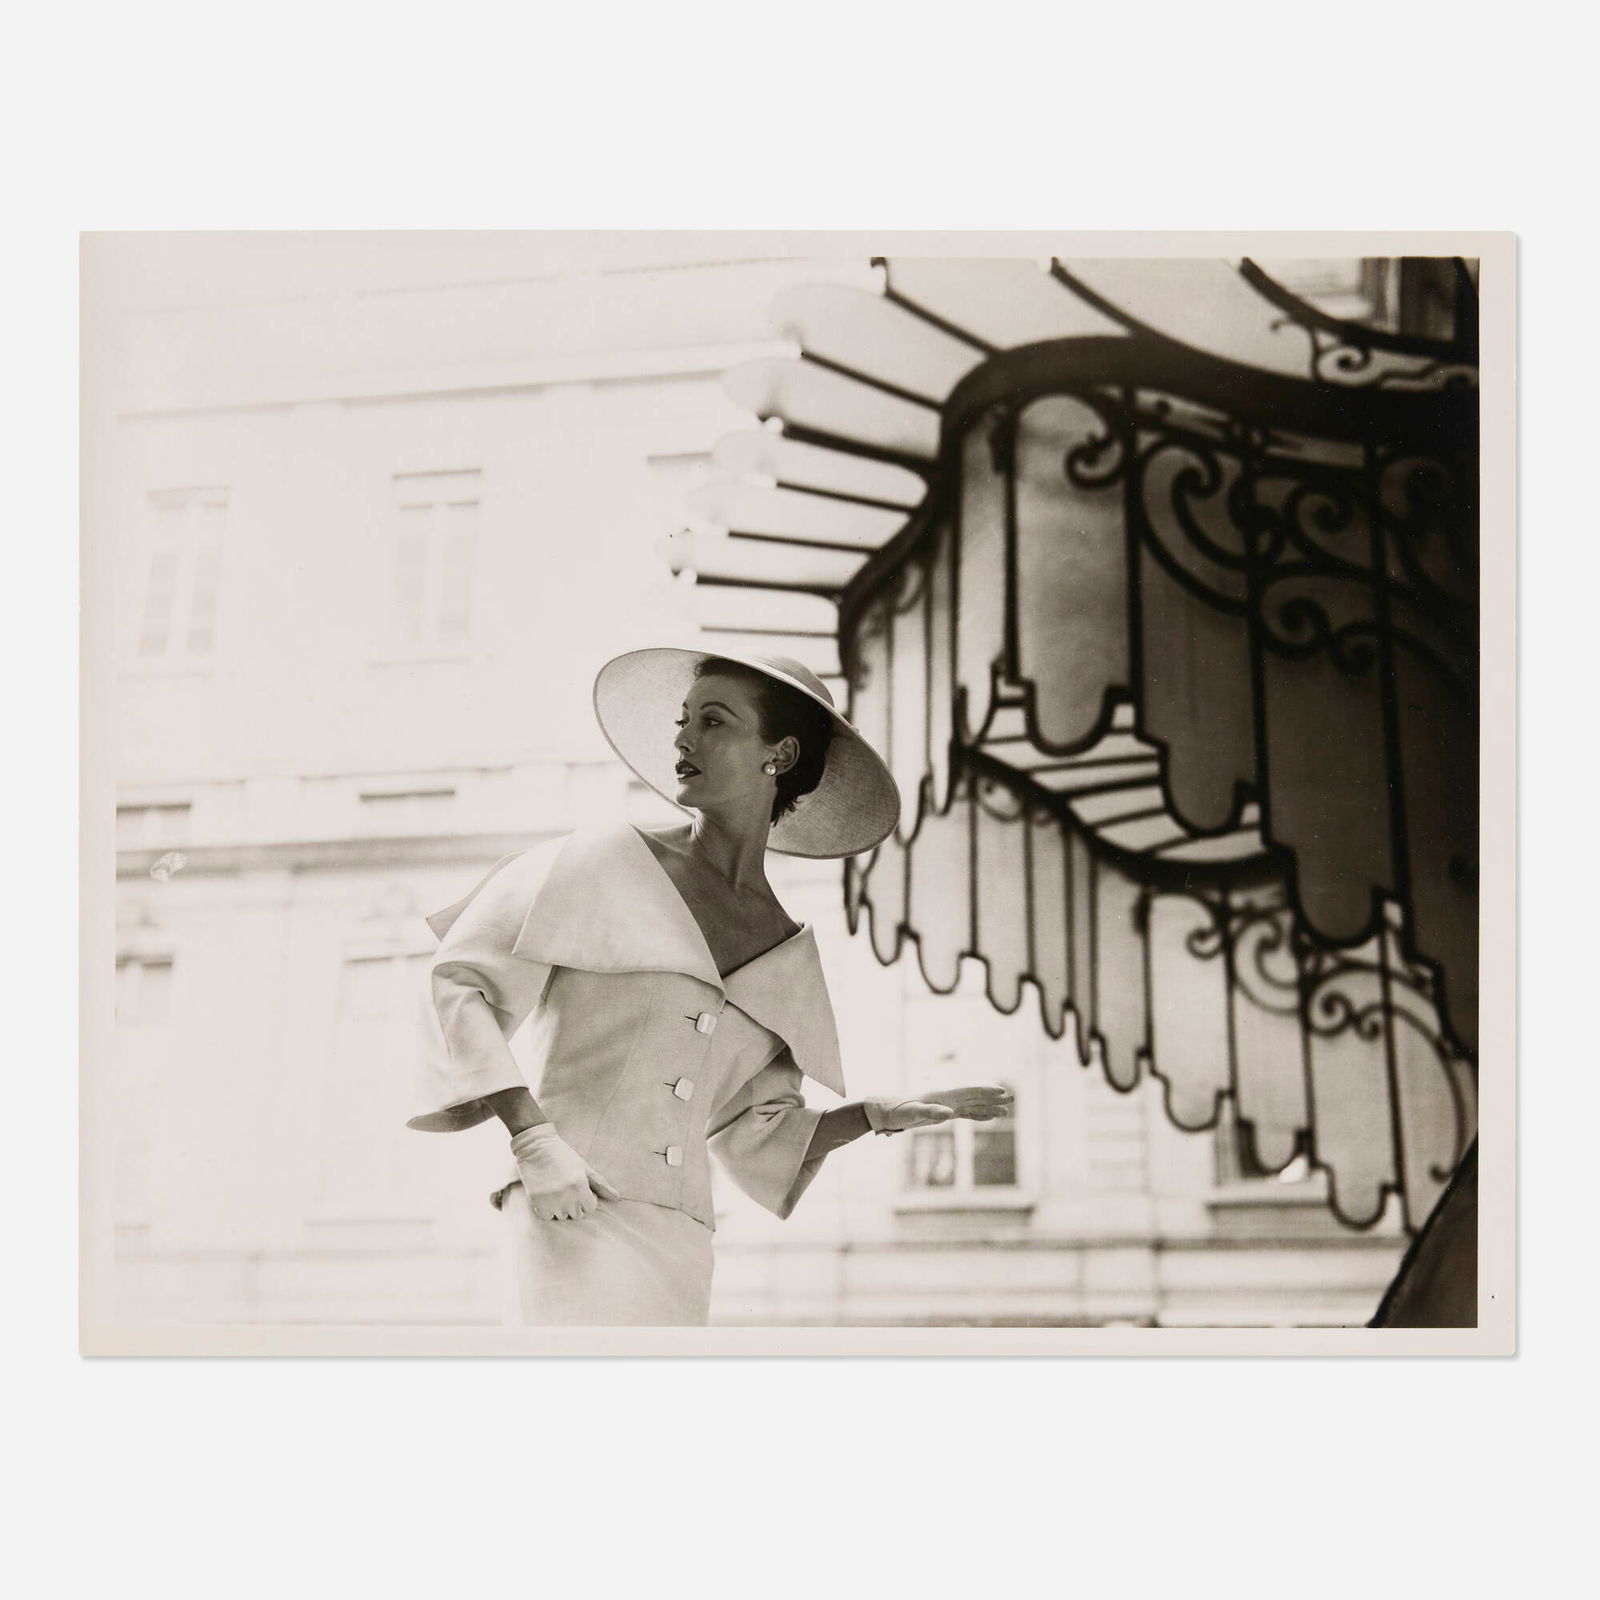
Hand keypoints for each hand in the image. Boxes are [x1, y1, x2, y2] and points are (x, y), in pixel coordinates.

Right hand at [510, 1124, 620, 1220]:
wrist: (536, 1148)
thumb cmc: (563, 1156)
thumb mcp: (584, 1167)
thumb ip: (601, 1184)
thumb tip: (618, 1198)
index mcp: (580, 1185)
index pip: (590, 1208)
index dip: (588, 1199)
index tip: (581, 1190)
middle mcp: (566, 1195)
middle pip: (577, 1214)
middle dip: (575, 1204)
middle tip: (568, 1190)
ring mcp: (551, 1199)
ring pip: (562, 1216)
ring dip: (561, 1208)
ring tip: (557, 1192)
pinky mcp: (536, 1202)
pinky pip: (547, 1216)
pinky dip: (548, 1209)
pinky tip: (547, 1196)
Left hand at [862, 1084, 1013, 1134]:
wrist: (886, 1112)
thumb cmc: (897, 1111)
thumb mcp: (912, 1113)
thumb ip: (930, 1112)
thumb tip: (949, 1113)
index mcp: (943, 1095)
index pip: (970, 1091)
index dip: (987, 1091)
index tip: (1003, 1091)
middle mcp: (947, 1098)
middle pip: (976, 1096)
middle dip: (994, 1098)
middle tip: (1013, 1098)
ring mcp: (946, 1105)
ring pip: (973, 1105)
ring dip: (989, 1108)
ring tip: (1007, 1112)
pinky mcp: (943, 1113)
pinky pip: (966, 1113)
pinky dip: (978, 1115)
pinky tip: (988, 1118)